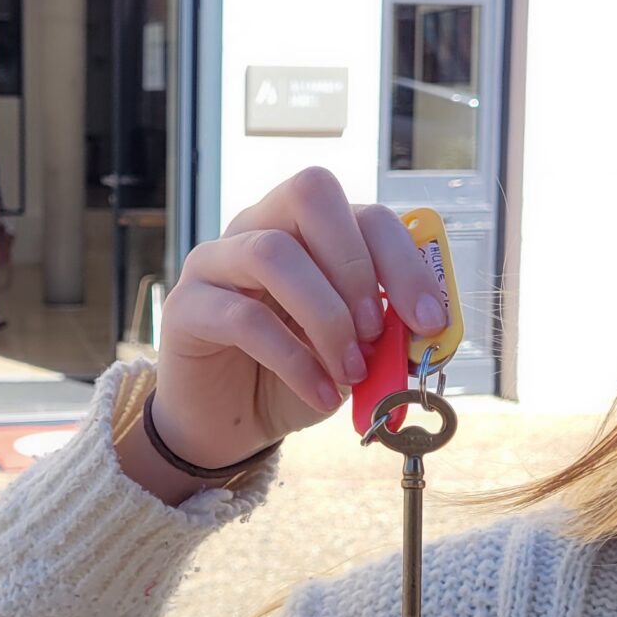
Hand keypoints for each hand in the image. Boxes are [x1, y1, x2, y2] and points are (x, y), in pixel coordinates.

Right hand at [142, 167, 449, 478]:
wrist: (231, 422)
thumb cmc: (298, 374)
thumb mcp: (357, 353)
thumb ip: (388, 332)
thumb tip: (430, 329)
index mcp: (310, 230)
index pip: (365, 213)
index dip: (405, 262)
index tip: (430, 321)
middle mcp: (260, 227)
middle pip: (310, 194)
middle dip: (356, 265)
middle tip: (374, 331)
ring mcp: (216, 261)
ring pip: (272, 252)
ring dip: (325, 317)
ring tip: (350, 371)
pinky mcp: (186, 306)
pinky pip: (243, 318)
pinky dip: (295, 361)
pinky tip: (322, 395)